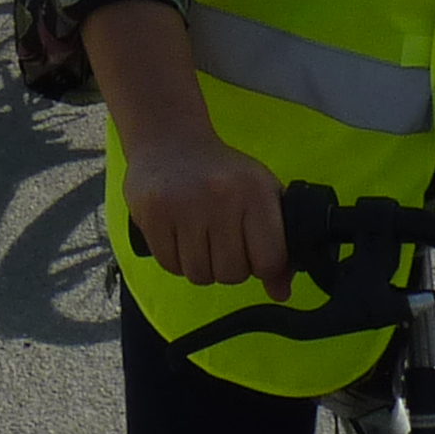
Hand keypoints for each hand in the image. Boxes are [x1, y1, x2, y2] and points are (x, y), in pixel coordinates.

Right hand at [125, 131, 291, 290]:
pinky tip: (178, 236)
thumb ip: (277, 244)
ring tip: (199, 239)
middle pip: (232, 274)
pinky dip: (176, 260)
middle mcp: (222, 197)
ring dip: (201, 266)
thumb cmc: (223, 173)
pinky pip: (169, 266)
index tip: (253, 252)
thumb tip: (281, 294)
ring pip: (199, 274)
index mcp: (256, 192)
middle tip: (222, 242)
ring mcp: (184, 205)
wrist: (170, 139)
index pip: (269, 261)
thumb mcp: (261, 196)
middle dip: (229, 267)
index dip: (262, 266)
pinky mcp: (152, 214)